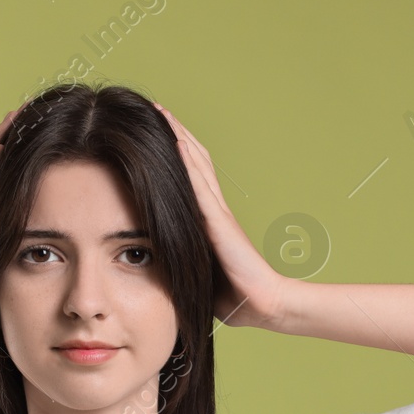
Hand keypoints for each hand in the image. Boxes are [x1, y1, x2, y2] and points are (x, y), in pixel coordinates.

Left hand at [154, 103, 289, 330]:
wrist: (260, 304)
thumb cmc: (231, 294)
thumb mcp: (196, 269)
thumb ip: (181, 257)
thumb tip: (152, 259)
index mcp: (208, 220)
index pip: (189, 177)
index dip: (174, 152)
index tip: (153, 132)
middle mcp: (214, 209)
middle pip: (193, 160)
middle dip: (174, 133)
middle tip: (154, 109)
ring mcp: (218, 213)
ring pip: (196, 164)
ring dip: (179, 137)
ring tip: (161, 113)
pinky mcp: (219, 222)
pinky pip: (200, 187)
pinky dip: (188, 163)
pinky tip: (177, 142)